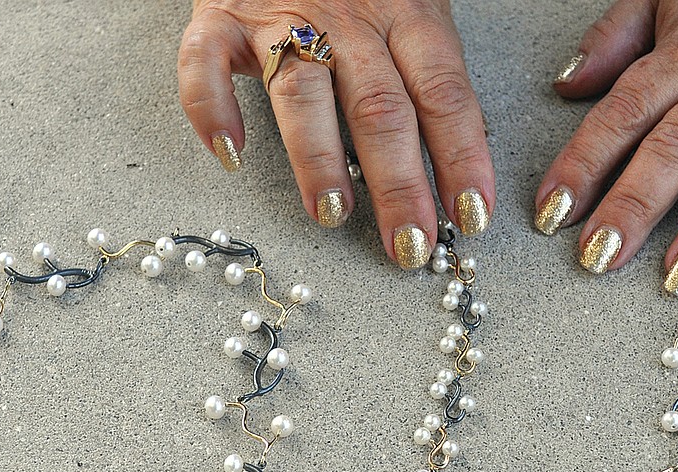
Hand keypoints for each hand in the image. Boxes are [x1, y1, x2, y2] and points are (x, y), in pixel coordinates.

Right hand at [177, 0, 494, 267]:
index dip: (461, 158)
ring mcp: (280, 17)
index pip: (444, 93)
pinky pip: (206, 64)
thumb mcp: (408, 7)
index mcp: (407, 12)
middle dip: (399, 184)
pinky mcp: (220, 17)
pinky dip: (213, 109)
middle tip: (409, 242)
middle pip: (380, 107)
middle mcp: (349, 16)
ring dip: (319, 158)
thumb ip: (425, 70)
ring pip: (302, 92)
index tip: (471, 215)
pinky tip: (231, 154)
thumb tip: (458, 158)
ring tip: (333, 212)